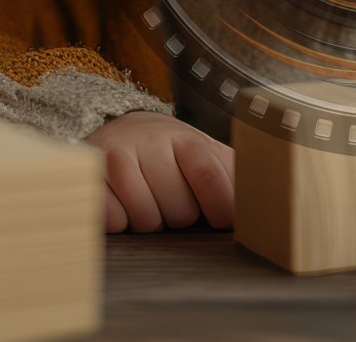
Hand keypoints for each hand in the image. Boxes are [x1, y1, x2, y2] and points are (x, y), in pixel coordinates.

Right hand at [83, 111, 234, 232]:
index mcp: (186, 139)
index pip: (208, 175)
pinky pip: (112, 220)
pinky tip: (121, 205)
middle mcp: (150, 140)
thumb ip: (236, 173)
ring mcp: (116, 153)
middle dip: (180, 217)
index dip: (220, 206)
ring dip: (150, 222)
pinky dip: (119, 223)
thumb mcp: (206, 154)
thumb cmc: (172, 154)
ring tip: (148, 202)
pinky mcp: (88, 171)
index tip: (222, 221)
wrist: (122, 131)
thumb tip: (268, 199)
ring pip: (146, 219)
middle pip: (179, 209)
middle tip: (171, 201)